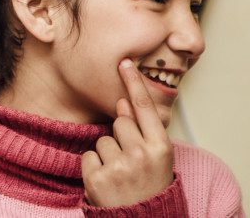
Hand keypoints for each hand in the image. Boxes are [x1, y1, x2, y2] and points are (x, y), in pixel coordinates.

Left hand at [81, 59, 174, 206]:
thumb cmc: (151, 187)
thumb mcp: (158, 159)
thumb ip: (143, 131)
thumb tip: (122, 102)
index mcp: (161, 148)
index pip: (145, 108)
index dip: (133, 83)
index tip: (124, 63)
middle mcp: (141, 155)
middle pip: (119, 122)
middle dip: (121, 136)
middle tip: (131, 160)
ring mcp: (119, 167)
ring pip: (102, 139)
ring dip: (107, 154)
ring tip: (120, 174)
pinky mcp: (97, 178)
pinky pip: (88, 156)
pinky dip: (94, 167)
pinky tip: (107, 181)